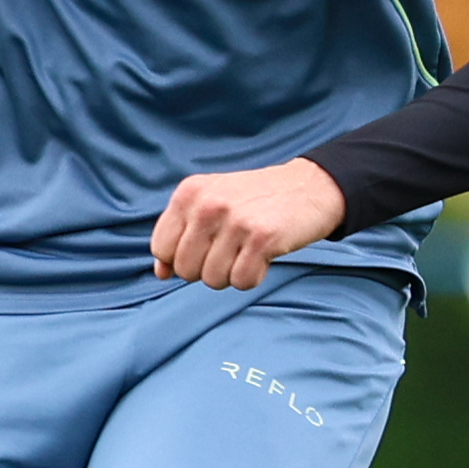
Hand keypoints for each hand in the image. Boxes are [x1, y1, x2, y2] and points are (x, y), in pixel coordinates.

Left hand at [149, 160, 343, 290]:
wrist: (309, 186)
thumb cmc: (254, 201)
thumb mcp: (210, 204)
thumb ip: (181, 235)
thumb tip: (160, 273)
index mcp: (188, 193)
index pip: (161, 248)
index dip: (180, 259)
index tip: (204, 248)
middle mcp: (207, 204)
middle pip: (185, 270)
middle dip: (206, 270)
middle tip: (230, 250)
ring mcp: (234, 220)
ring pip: (212, 280)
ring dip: (231, 274)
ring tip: (247, 250)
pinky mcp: (262, 237)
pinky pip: (241, 281)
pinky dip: (253, 276)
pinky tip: (263, 256)